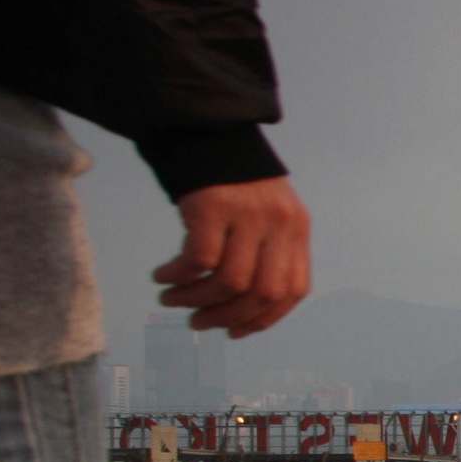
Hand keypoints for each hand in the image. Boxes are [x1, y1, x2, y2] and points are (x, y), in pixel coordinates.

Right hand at [154, 177, 311, 336]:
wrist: (208, 130)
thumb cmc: (233, 180)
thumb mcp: (265, 215)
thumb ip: (265, 252)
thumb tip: (240, 305)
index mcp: (297, 230)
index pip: (293, 289)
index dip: (265, 318)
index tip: (236, 331)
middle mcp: (280, 225)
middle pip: (262, 292)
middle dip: (227, 317)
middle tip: (197, 321)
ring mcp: (249, 216)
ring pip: (229, 281)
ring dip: (196, 299)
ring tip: (172, 299)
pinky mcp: (214, 207)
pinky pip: (199, 260)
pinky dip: (179, 276)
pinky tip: (164, 276)